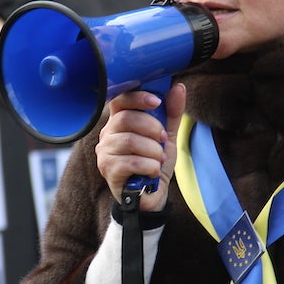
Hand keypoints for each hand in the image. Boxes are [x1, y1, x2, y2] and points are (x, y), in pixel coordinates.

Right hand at [95, 83, 185, 211]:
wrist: (151, 196)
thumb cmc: (153, 163)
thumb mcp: (166, 136)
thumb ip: (171, 113)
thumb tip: (178, 87)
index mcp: (119, 122)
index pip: (120, 100)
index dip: (138, 98)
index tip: (157, 102)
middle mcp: (107, 134)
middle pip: (126, 119)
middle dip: (152, 128)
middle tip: (162, 140)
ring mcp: (105, 153)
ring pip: (130, 141)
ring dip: (153, 151)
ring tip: (159, 159)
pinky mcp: (108, 170)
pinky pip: (131, 162)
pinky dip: (149, 166)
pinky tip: (153, 171)